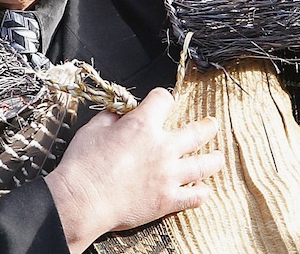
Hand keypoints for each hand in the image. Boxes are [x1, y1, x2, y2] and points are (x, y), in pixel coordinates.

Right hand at [43, 88, 223, 253]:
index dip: (162, 98)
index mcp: (142, 126)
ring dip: (214, 159)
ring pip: (205, 164)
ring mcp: (168, 175)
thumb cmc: (83, 166)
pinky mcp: (167, 200)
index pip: (163, 100)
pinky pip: (195, 196)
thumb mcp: (92, 129)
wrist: (82, 201)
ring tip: (217, 157)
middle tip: (212, 125)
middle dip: (208, 126)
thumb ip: (111, 118)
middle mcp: (162, 148)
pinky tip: (202, 189)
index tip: (162, 102)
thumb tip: (120, 113)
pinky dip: (201, 192)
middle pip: (198, 132)